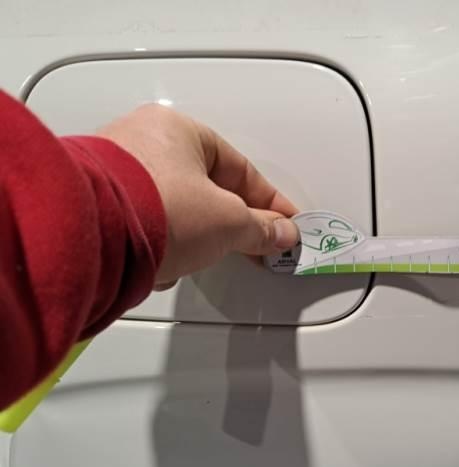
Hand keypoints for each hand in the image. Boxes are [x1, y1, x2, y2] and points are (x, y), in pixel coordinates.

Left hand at [97, 104, 298, 288]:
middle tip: (250, 244)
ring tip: (198, 255)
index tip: (284, 225)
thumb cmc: (156, 207)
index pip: (239, 168)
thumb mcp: (228, 221)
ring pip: (174, 207)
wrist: (91, 237)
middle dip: (229, 220)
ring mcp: (116, 173)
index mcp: (178, 129)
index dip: (268, 202)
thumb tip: (280, 234)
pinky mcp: (99, 206)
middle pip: (205, 186)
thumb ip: (261, 228)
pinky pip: (144, 223)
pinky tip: (163, 262)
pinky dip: (159, 243)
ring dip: (193, 234)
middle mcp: (142, 142)